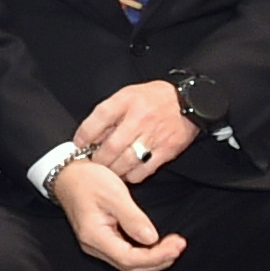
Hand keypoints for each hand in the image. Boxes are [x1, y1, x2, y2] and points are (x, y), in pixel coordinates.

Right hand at [52, 158, 183, 270]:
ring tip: (173, 246)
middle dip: (159, 260)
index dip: (157, 256)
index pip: (130, 259)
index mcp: (95, 236)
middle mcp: (95, 247)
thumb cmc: (86, 180)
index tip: (177, 245)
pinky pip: (126, 256)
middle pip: (131, 268)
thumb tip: (152, 238)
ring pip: (130, 265)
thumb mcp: (113, 193)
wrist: (66, 176)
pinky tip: (157, 244)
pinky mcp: (102, 241)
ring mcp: (97, 246)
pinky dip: (145, 254)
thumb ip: (133, 218)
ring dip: (154, 259)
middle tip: (179, 245)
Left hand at [72, 79, 196, 187]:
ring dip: (113, 170)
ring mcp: (154, 136)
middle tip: (92, 163)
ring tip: (108, 170)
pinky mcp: (167, 150)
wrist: (191, 101)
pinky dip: (131, 175)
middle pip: (111, 146)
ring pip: (125, 162)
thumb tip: (90, 136)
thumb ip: (109, 112)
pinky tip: (127, 173)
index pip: (100, 118)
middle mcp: (140, 118)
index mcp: (127, 101)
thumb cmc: (154, 98)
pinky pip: (143, 170)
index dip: (85, 134)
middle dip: (98, 159)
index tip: (78, 144)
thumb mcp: (127, 95)